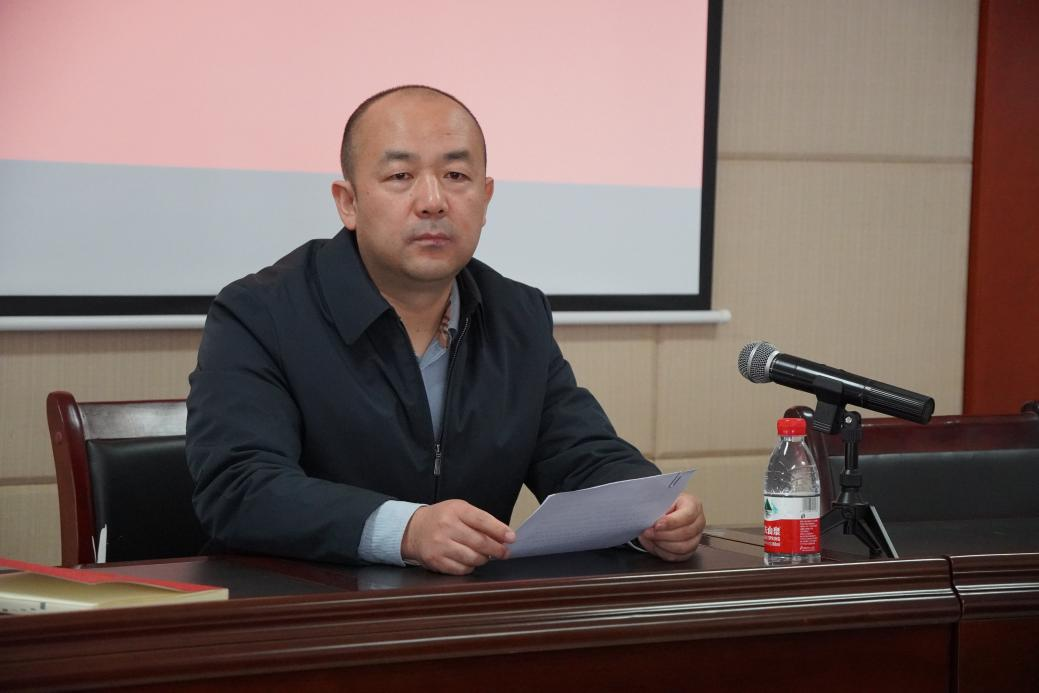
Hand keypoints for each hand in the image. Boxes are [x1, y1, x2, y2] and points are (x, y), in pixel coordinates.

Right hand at [401, 499, 515, 574]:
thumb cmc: (442, 519)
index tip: (512, 538)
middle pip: (479, 542)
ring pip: (472, 558)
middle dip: (497, 549)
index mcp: (456, 510)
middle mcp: (447, 527)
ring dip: (483, 559)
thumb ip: (480, 521)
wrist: (413, 529)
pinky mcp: (436, 560)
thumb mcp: (460, 510)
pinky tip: (470, 561)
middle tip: (504, 552)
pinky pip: (461, 569)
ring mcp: (440, 545)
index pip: (482, 521)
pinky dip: (470, 567)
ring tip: (485, 556)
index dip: (499, 530)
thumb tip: (504, 536)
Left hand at [638, 493, 704, 561]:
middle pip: (686, 533)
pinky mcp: (689, 550)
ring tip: (650, 538)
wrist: (663, 511)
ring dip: (662, 545)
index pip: (687, 515)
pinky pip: (678, 556)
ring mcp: (696, 537)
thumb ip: (659, 508)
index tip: (656, 525)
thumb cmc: (663, 504)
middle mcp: (698, 522)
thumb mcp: (661, 499)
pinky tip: (654, 544)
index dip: (671, 522)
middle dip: (663, 535)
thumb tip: (653, 520)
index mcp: (693, 505)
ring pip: (683, 547)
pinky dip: (663, 552)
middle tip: (648, 532)